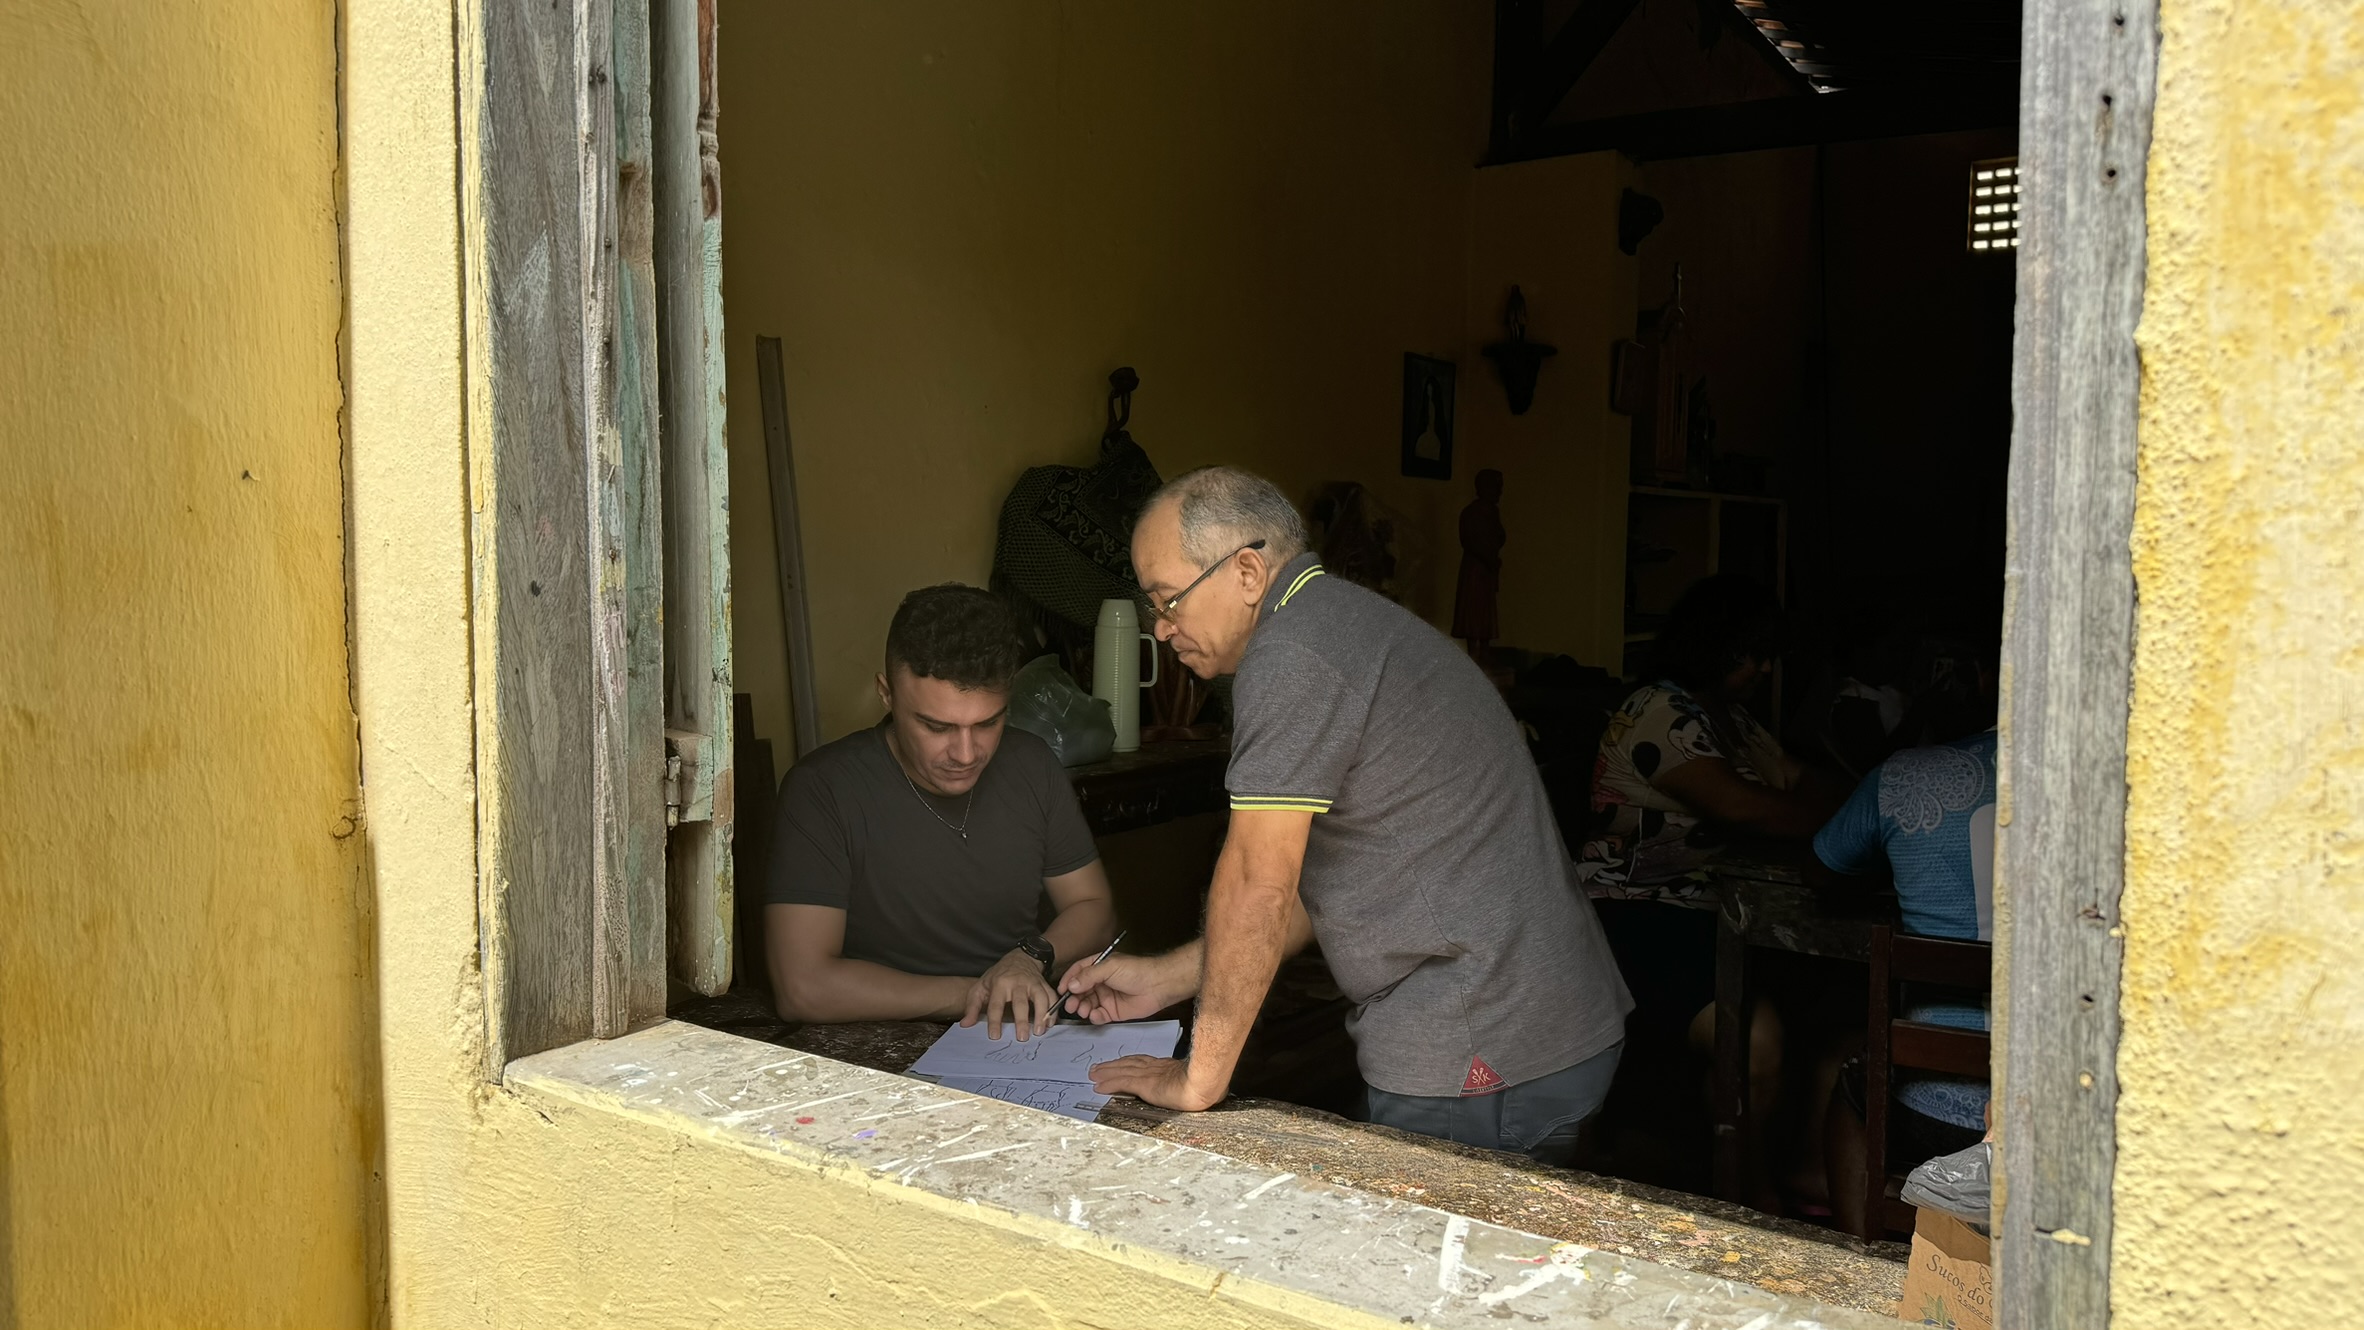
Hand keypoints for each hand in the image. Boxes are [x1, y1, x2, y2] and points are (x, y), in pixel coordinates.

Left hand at [960, 951, 1055, 1039]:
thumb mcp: (981, 986)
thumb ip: (972, 1006)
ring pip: (1040, 998)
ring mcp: (1033, 983)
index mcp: (999, 984)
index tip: (995, 1036)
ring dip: (1041, 1015)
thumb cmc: (998, 975)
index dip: (995, 1021)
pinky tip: (1050, 1023)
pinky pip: (1052, 997)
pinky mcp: (1044, 984)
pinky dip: (1053, 1010)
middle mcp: (1018, 983)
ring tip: (1040, 1031)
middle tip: (1022, 1037)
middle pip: (1020, 1002)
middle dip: (1022, 1020)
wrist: (1020, 958)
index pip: (996, 1004)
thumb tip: (966, 1024)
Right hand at [1058, 948, 1195, 1023]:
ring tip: (1082, 1010)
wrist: (1157, 986)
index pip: (1078, 972)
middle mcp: (1100, 982)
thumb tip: (1071, 985)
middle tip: (1069, 1005)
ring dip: (1082, 1008)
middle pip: (1080, 991)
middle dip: (1073, 998)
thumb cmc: (1135, 971)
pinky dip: (1094, 1017)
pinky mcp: (1113, 1011)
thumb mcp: (1109, 968)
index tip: (1061, 990)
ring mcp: (1106, 997)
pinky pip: (1098, 1016)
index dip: (1068, 980)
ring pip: (1087, 1004)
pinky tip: (1096, 1015)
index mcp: (1098, 967)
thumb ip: (1089, 976)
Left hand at [1088, 1055, 1224, 1110]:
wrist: (1203, 1085)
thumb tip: (1188, 1088)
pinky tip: (1099, 1086)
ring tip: (1093, 1074)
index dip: (1127, 1062)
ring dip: (1105, 1072)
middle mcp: (1154, 1068)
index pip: (1142, 1062)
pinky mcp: (1145, 1084)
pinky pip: (1122, 1082)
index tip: (1118, 1063)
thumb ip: (1184, 1081)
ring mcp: (1149, 1075)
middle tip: (1098, 1067)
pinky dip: (1109, 1083)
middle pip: (1128, 1063)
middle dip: (1112, 1065)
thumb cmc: (1203, 1084)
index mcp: (1165, 1067)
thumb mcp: (1192, 1079)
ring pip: (1122, 1071)